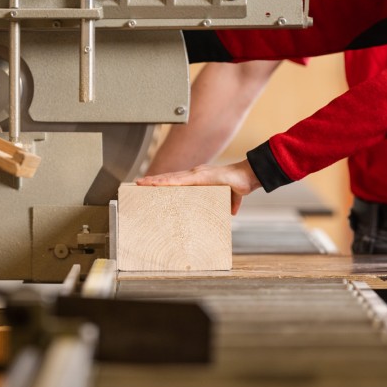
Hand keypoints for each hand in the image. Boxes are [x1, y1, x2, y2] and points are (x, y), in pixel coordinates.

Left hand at [136, 160, 260, 214]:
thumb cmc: (238, 184)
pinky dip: (168, 182)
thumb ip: (229, 204)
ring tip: (142, 183)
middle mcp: (195, 174)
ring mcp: (196, 174)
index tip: (149, 185)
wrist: (248, 177)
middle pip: (169, 178)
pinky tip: (158, 184)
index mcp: (199, 179)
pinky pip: (181, 181)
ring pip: (171, 178)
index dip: (163, 182)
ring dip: (156, 181)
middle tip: (137, 183)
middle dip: (153, 181)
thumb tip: (231, 213)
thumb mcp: (230, 198)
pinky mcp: (200, 176)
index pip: (176, 181)